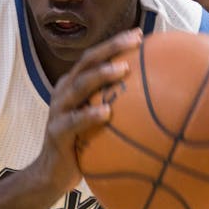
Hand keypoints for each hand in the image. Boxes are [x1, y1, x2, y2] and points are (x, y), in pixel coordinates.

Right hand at [31, 29, 140, 195]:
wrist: (52, 173)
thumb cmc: (82, 144)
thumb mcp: (98, 120)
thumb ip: (116, 105)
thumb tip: (156, 100)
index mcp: (73, 85)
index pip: (94, 57)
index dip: (114, 43)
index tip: (139, 34)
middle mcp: (64, 92)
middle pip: (87, 63)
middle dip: (111, 48)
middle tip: (134, 41)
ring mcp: (59, 111)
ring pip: (79, 86)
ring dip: (100, 75)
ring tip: (123, 69)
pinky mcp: (57, 133)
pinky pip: (73, 122)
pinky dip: (89, 116)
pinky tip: (106, 113)